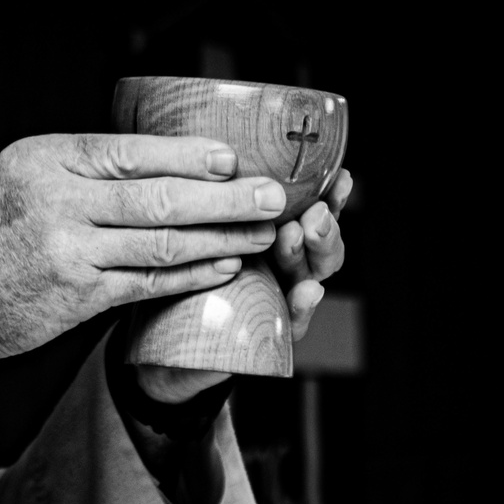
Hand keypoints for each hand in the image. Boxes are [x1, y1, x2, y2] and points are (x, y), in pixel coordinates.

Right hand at [0, 134, 288, 447]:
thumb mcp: (19, 180)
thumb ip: (80, 171)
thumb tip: (160, 162)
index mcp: (42, 160)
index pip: (129, 151)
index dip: (188, 155)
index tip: (232, 158)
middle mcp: (54, 202)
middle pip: (157, 197)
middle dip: (224, 198)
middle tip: (271, 196)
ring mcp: (67, 252)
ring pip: (161, 242)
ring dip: (220, 238)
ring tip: (260, 234)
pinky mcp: (77, 298)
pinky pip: (147, 282)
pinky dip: (190, 275)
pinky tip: (223, 267)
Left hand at [135, 168, 352, 403]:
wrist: (165, 352)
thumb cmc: (178, 280)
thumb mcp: (193, 230)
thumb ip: (211, 200)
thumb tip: (215, 151)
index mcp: (266, 235)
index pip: (307, 211)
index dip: (328, 195)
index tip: (338, 177)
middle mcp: (278, 266)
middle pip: (318, 242)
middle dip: (323, 224)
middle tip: (314, 213)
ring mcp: (276, 300)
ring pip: (310, 275)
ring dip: (314, 254)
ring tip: (305, 234)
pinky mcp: (267, 337)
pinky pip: (291, 322)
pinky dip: (302, 307)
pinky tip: (307, 293)